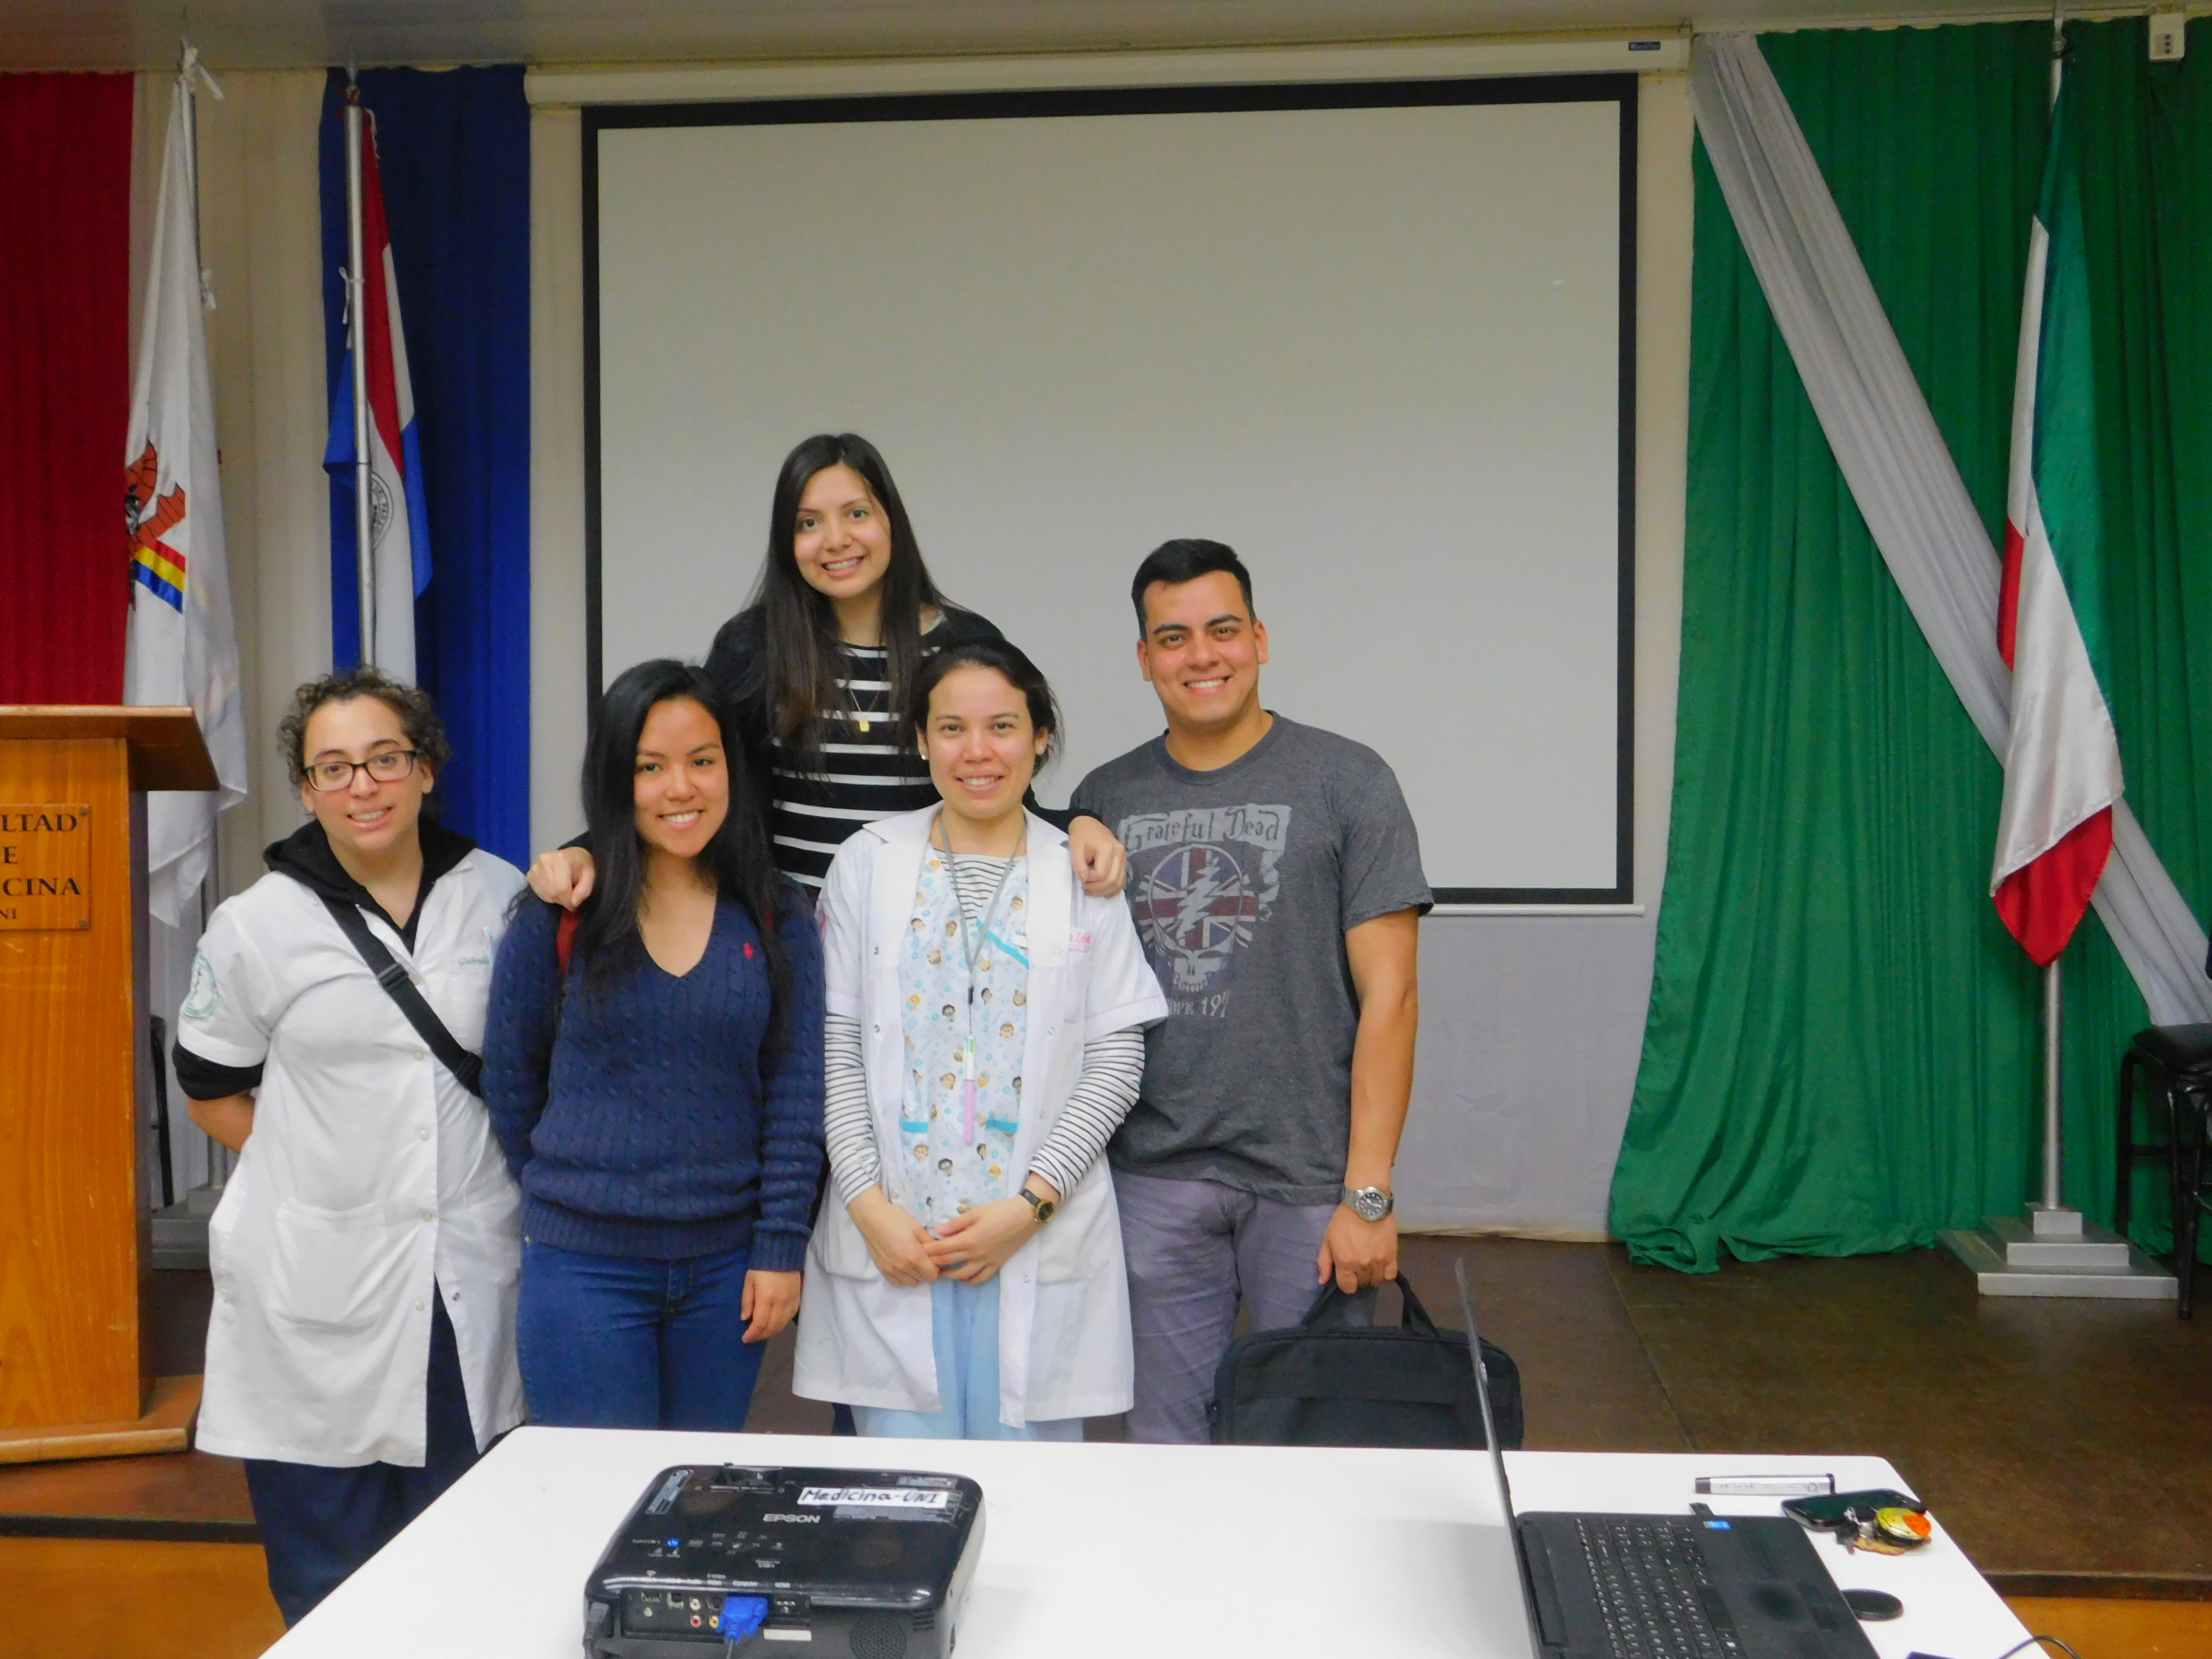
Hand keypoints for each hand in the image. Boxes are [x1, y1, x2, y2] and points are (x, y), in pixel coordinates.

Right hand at [527, 845, 595, 909]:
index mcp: (561, 859)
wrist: (571, 856)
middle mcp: (544, 861)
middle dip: (563, 900)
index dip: (568, 901)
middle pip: (553, 892)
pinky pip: (539, 892)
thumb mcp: (589, 875)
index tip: (574, 906)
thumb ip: (584, 890)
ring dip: (556, 898)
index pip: (562, 888)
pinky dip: (548, 896)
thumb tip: (573, 904)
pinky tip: (555, 888)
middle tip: (570, 897)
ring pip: (546, 894)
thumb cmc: (581, 865)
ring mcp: (535, 867)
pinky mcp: (530, 874)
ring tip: (563, 891)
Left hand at [740, 1269, 801, 1342]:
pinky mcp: (798, 1298)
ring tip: (763, 1333)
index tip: (745, 1338)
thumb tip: (745, 1318)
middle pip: (772, 1327)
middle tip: (752, 1338)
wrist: (782, 1253)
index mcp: (766, 1298)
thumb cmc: (761, 1267)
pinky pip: (790, 1317)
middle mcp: (780, 1302)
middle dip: (761, 1335)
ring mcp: (791, 1301)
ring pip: (782, 1324)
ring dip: (771, 1332)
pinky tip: (776, 1325)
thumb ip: (746, 1301)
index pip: (760, 1323)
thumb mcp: (749, 1281)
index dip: (752, 1334)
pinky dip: (782, 1324)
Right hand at [849, 1187, 938, 1286]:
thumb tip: (938, 1253)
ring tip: (913, 1262)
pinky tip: (903, 1266)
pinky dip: (903, 1278)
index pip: (932, 1275)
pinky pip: (897, 1283)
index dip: (936, 1268)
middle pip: (923, 1279)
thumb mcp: (918, 1228)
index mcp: (915, 1257)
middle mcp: (904, 1268)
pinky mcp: (882, 1270)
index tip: (934, 1259)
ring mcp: (892, 1271)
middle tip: (924, 1258)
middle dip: (927, 1271)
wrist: (872, 1218)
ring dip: (916, 1275)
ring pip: (911, 1283)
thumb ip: (930, 1243)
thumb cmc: (896, 1220)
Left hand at [924, 1180, 1054, 1284]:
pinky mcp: (996, 1265)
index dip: (929, 1251)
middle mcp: (976, 1255)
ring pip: (963, 1275)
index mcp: (969, 1240)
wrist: (1025, 1217)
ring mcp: (986, 1262)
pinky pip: (980, 1278)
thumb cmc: (1000, 1211)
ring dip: (949, 1276)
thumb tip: (938, 1232)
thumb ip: (956, 1224)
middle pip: (949, 1262)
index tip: (918, 1251)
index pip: (943, 1249)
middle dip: (934, 1263)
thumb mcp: (976, 1212)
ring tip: (940, 1273)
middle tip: (923, 1263)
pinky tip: (963, 1279)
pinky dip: (970, 1281)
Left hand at [1067, 815, 1127, 897]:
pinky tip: (1104, 892)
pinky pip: (1121, 881)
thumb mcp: (1075, 848)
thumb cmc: (1081, 836)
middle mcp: (1120, 853)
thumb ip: (1079, 865)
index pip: (1101, 874)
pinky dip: (1113, 889)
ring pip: (1119, 883)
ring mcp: (1124, 858)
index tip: (1080, 877)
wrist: (1089, 825)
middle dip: (1097, 889)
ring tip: (1092, 890)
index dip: (1090, 880)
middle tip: (1084, 888)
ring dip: (1104, 891)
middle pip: (1112, 880)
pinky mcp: (1124, 862)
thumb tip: (1084, 880)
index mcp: (1108, 848)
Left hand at [1317, 1206, 1397, 1293]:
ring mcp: (1378, 1262)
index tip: (1347, 1275)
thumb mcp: (1328, 1239)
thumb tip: (1323, 1282)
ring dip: (1372, 1276)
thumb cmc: (1344, 1220)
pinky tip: (1381, 1266)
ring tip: (1370, 1266)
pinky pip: (1390, 1276)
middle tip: (1358, 1266)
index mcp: (1345, 1263)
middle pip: (1362, 1284)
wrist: (1366, 1203)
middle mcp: (1362, 1266)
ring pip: (1376, 1282)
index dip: (1346, 1283)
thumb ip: (1324, 1262)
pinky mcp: (1392, 1256)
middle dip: (1358, 1278)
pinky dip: (1386, 1274)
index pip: (1347, 1287)